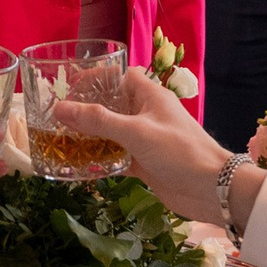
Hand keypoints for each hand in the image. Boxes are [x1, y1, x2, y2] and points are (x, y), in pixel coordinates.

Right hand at [49, 73, 240, 222]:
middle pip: (111, 105)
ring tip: (59, 139)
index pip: (120, 76)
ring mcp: (144, 140)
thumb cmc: (179, 152)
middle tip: (54, 115)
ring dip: (90, 136)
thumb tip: (60, 108)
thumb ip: (98, 121)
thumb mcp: (136, 132)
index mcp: (149, 96)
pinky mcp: (143, 163)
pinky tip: (78, 166)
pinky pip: (115, 156)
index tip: (69, 85)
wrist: (212, 190)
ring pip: (111, 132)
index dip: (97, 77)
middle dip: (86, 109)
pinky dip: (99, 160)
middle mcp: (146, 114)